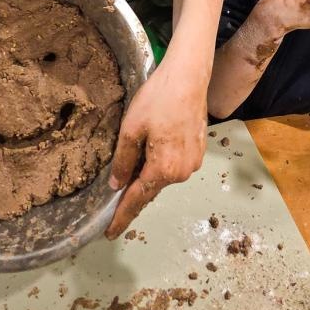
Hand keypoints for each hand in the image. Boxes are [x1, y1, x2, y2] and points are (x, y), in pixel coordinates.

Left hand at [105, 63, 206, 238]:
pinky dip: (162, 163)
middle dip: (134, 190)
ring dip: (148, 173)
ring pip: (164, 175)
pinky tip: (153, 148)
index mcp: (164, 169)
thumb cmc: (158, 99)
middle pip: (151, 187)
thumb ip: (123, 160)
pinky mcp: (199, 150)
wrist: (189, 77)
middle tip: (116, 191)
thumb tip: (116, 185)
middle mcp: (182, 172)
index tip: (110, 233)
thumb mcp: (131, 129)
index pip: (137, 199)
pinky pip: (175, 164)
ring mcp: (194, 162)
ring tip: (135, 158)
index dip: (122, 216)